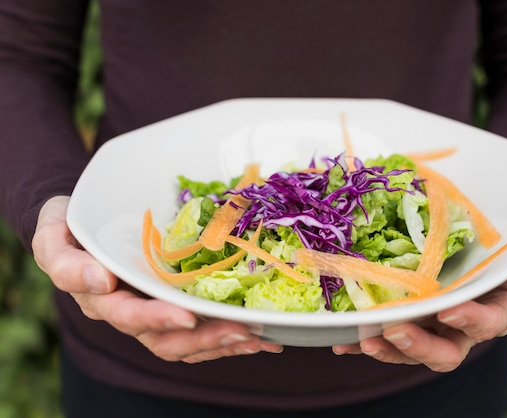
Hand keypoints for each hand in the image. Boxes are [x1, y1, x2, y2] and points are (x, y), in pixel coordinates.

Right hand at [32, 195, 281, 362]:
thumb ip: (62, 258)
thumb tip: (101, 280)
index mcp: (101, 299)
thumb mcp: (52, 234)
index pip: (128, 315)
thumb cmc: (70, 225)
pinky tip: (262, 335)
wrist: (87, 221)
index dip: (157, 319)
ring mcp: (155, 313)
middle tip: (241, 330)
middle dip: (205, 339)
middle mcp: (131, 312)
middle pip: (166, 340)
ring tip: (259, 337)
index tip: (187, 316)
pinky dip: (231, 336)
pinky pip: (202, 331)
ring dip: (225, 343)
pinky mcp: (176, 306)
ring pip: (189, 343)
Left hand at [332, 244, 506, 369]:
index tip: (449, 310)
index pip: (489, 322)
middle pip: (446, 351)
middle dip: (421, 345)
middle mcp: (462, 328)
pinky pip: (386, 340)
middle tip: (396, 329)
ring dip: (389, 350)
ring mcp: (432, 329)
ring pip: (412, 351)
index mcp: (494, 309)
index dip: (471, 320)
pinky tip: (343, 343)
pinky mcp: (407, 325)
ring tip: (365, 339)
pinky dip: (364, 344)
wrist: (469, 245)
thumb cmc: (498, 247)